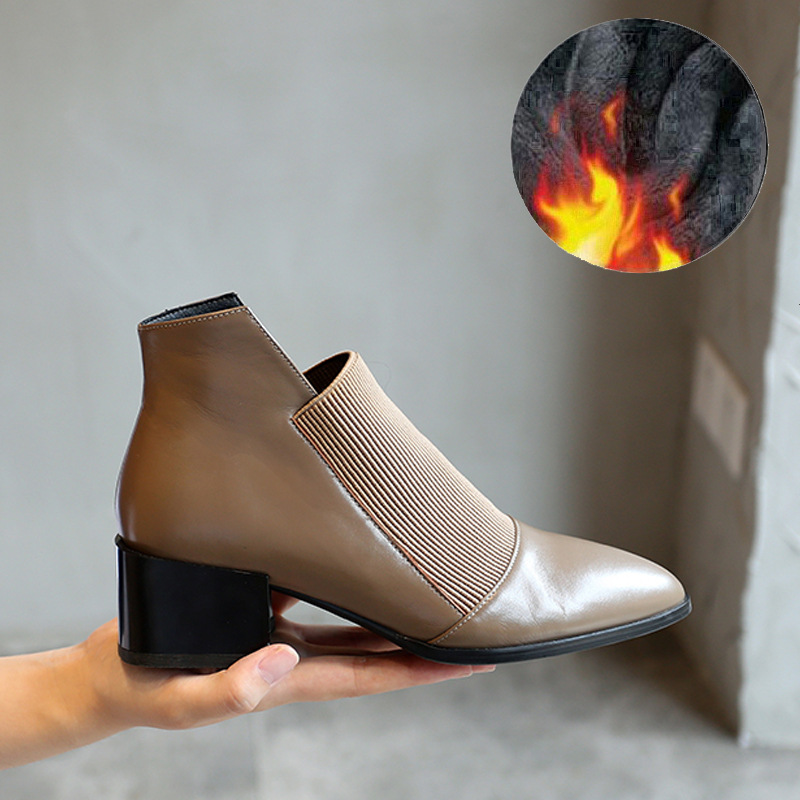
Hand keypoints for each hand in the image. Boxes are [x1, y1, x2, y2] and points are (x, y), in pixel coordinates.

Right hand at [83, 591, 493, 731]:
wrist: (111, 676)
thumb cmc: (145, 693)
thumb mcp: (185, 701)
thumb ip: (232, 689)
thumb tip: (282, 662)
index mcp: (293, 679)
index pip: (376, 674)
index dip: (427, 668)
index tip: (475, 657)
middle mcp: (298, 656)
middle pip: (378, 646)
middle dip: (425, 636)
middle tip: (472, 613)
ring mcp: (280, 633)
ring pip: (351, 616)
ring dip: (389, 603)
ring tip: (426, 579)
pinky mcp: (259, 610)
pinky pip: (311, 589)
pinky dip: (338, 574)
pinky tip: (352, 550)